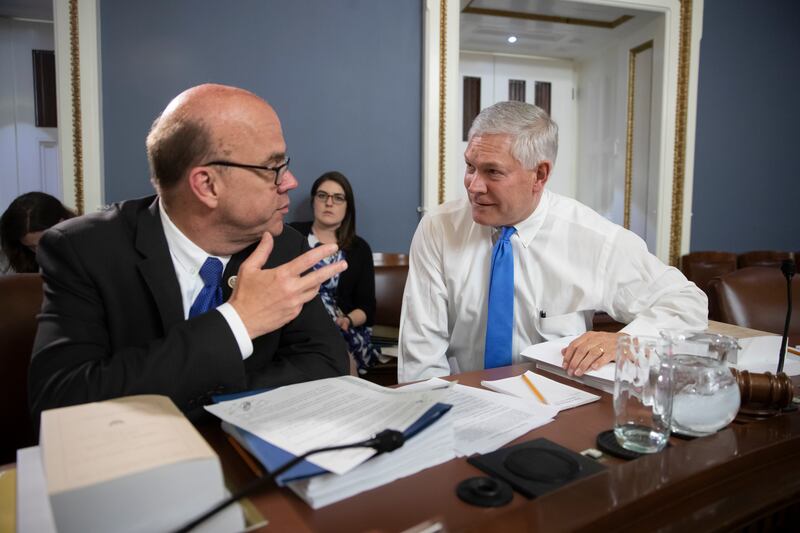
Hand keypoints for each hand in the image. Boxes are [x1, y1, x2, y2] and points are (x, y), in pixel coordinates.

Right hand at [228, 232, 347, 337]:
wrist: (241, 321)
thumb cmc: (243, 294)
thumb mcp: (248, 268)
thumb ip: (262, 251)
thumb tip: (268, 236)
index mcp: (282, 275)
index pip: (308, 260)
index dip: (323, 252)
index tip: (333, 247)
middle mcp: (292, 289)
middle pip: (319, 277)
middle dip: (333, 269)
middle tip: (344, 263)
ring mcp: (295, 303)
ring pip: (313, 290)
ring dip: (318, 282)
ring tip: (321, 276)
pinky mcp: (294, 314)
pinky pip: (304, 301)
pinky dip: (305, 294)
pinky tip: (302, 291)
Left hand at [561, 331, 622, 376]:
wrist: (627, 341)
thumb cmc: (608, 342)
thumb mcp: (592, 341)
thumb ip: (578, 346)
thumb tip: (563, 351)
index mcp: (590, 336)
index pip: (575, 344)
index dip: (568, 355)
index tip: (565, 364)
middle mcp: (597, 338)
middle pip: (582, 350)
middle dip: (574, 362)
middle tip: (571, 371)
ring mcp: (606, 344)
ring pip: (592, 353)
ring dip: (584, 364)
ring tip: (579, 372)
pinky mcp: (615, 350)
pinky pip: (605, 356)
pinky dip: (599, 362)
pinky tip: (594, 368)